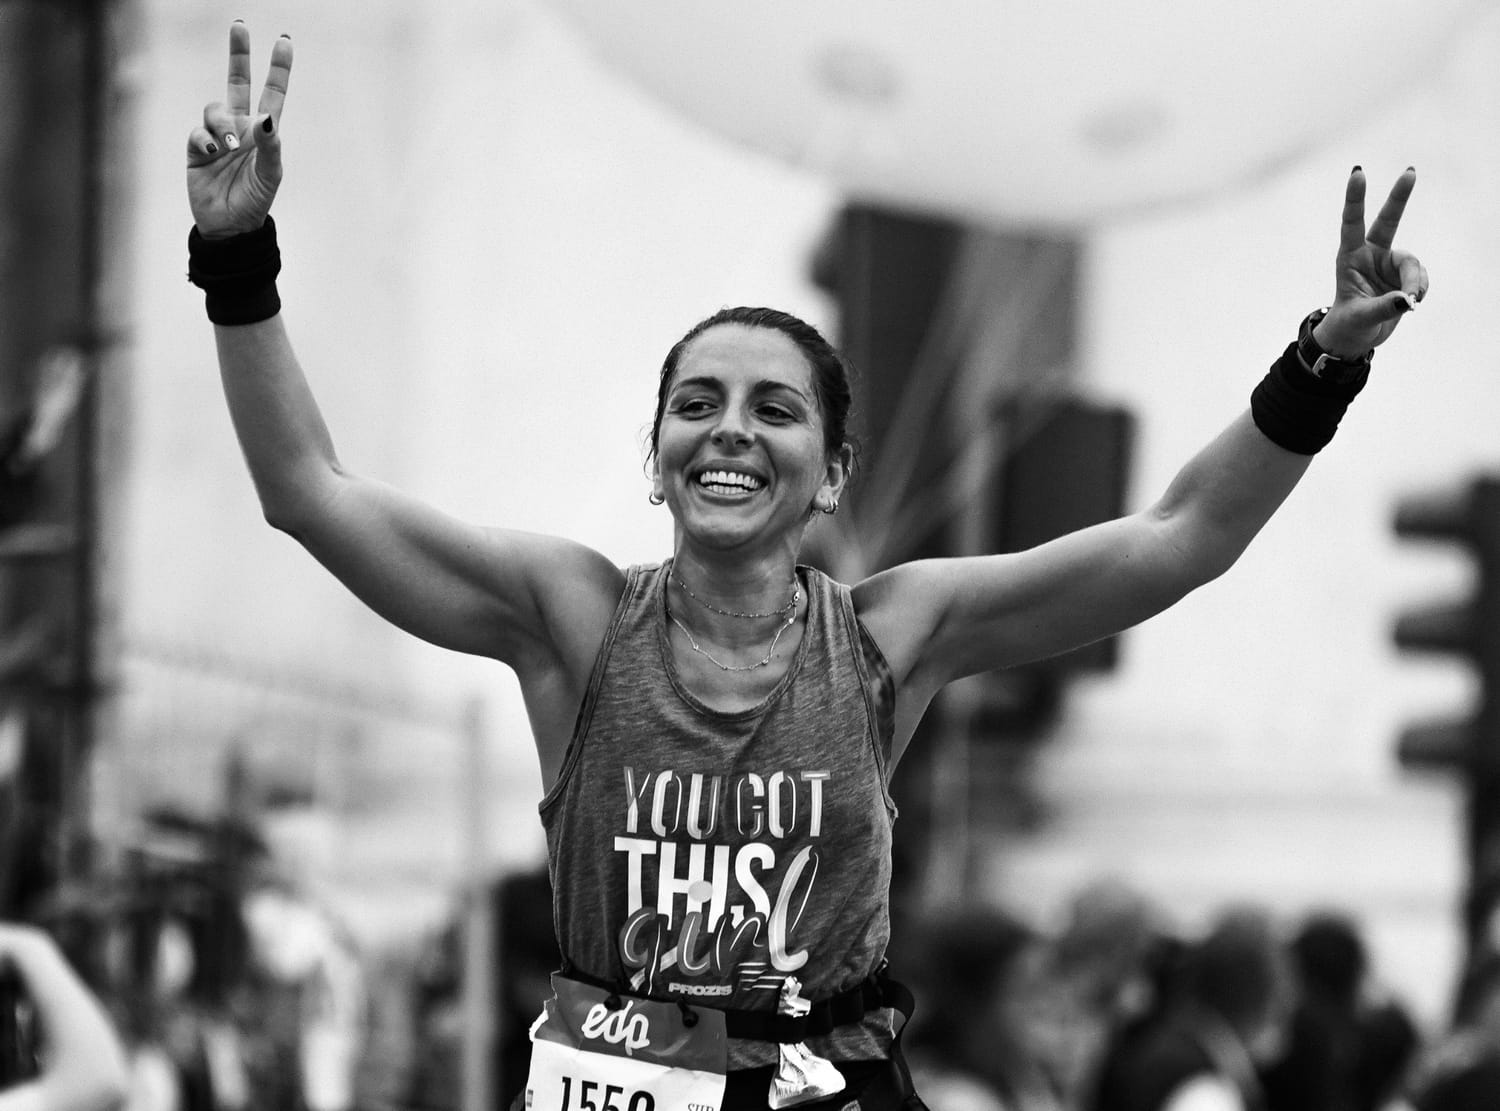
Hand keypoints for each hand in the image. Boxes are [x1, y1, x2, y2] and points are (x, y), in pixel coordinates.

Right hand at [186, 23, 292, 239]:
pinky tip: (215, 153)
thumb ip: (271, 145)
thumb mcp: (271, 174)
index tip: (284, 41)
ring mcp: (217, 136)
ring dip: (221, 122)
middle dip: (238, 54)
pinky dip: (206, 139)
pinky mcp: (197, 149)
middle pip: (237, 82)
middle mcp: (239, 128)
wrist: (231, 227)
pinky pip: (199, 133)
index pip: (272, 93)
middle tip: (240, 26)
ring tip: (229, 148)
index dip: (278, 69)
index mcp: (263, 132)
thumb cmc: (255, 200)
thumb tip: (265, 117)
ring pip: (215, 108)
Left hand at [1314, 166, 1429, 358]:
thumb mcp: (1360, 318)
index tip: (1358, 173)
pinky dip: (1419, 290)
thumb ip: (1383, 308)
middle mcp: (1370, 255)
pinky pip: (1420, 277)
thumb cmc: (1349, 325)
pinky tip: (1412, 303)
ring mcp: (1389, 263)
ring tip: (1409, 303)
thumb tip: (1407, 299)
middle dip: (1399, 197)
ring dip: (1414, 282)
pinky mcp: (1404, 275)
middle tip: (1410, 171)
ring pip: (1412, 263)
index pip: (1352, 224)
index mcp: (1349, 258)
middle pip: (1388, 221)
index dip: (1355, 199)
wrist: (1356, 337)